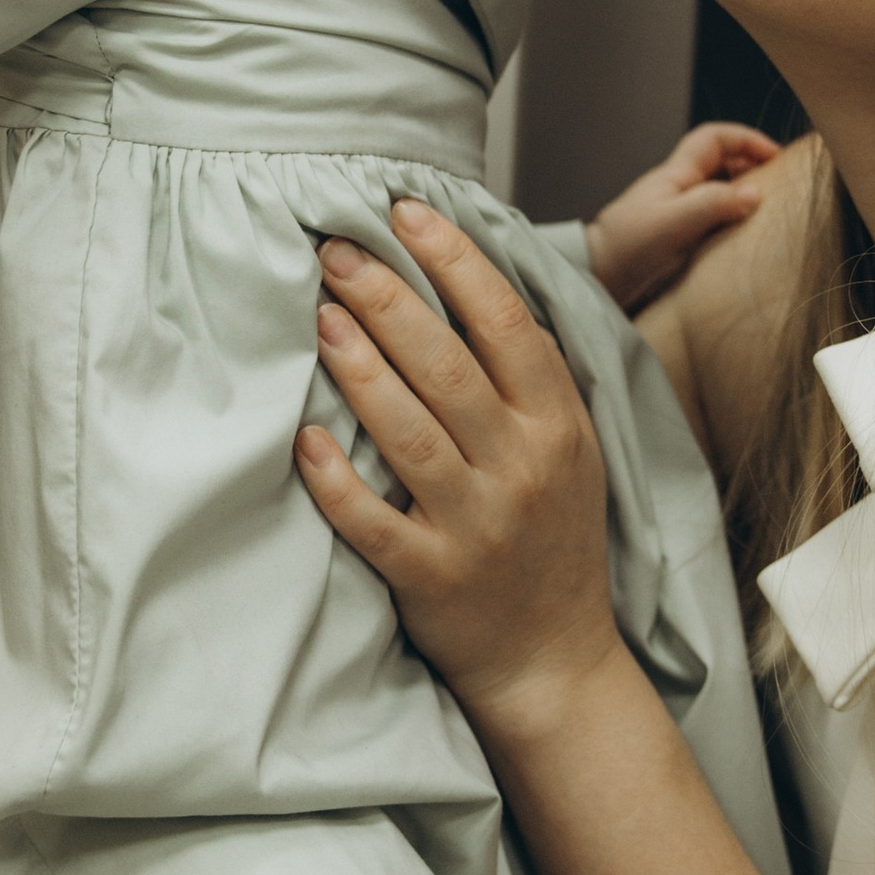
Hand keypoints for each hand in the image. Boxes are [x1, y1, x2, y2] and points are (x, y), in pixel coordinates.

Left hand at [296, 200, 626, 731]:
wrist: (555, 661)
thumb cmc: (550, 542)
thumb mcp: (570, 452)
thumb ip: (531, 380)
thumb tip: (476, 284)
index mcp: (558, 427)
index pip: (507, 323)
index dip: (455, 261)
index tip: (404, 213)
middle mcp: (523, 468)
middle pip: (448, 366)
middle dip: (387, 299)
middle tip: (336, 252)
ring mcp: (477, 526)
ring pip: (411, 433)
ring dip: (359, 369)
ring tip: (319, 317)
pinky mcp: (432, 578)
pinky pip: (375, 523)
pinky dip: (337, 482)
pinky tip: (304, 441)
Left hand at [583, 119, 777, 312]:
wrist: (596, 277)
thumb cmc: (629, 246)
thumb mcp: (675, 222)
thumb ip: (715, 203)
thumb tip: (755, 193)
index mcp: (676, 174)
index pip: (715, 138)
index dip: (747, 140)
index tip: (776, 156)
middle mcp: (677, 188)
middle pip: (720, 163)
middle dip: (751, 167)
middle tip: (780, 185)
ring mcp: (675, 213)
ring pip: (717, 192)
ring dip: (742, 197)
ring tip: (767, 213)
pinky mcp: (674, 238)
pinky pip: (710, 220)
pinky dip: (730, 221)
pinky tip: (741, 239)